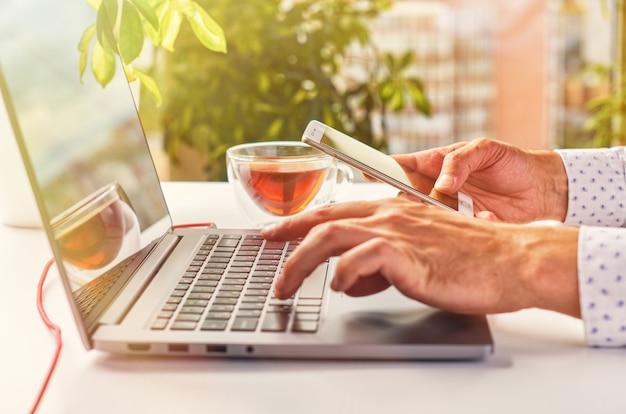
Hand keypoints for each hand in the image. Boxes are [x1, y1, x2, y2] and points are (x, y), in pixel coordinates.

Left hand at [261, 198, 580, 316]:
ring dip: (299, 263)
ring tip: (285, 286)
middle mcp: (389, 214)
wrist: (510, 260)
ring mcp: (397, 231)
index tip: (274, 231)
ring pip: (331, 237)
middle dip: (286, 235)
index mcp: (391, 210)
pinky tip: (341, 287)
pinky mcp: (408, 254)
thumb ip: (380, 262)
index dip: (299, 220)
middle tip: (264, 249)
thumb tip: (350, 280)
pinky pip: (361, 259)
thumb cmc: (470, 259)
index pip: (334, 211)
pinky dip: (344, 274)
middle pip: (323, 219)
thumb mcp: (417, 256)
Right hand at [392, 138, 568, 222]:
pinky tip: (488, 215)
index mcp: (434, 165)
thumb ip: (461, 161)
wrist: (543, 191)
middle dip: (408, 202)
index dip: (379, 169)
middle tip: (427, 199)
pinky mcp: (461, 231)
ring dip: (438, 218)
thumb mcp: (486, 149)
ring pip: (424, 221)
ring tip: (464, 207)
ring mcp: (446, 213)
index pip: (400, 166)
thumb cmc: (511, 163)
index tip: (365, 171)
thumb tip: (442, 182)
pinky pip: (451, 234)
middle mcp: (434, 191)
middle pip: (405, 199)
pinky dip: (468, 227)